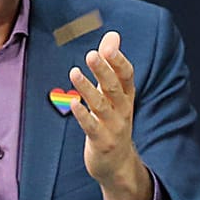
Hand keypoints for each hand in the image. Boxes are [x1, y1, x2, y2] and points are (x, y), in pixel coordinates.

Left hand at [70, 31, 152, 199]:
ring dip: (88, 89)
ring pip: (102, 105)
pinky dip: (83, 116)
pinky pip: (92, 127)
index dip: (119, 62)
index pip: (127, 76)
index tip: (109, 46)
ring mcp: (114, 127)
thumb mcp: (114, 94)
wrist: (118, 164)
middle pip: (115, 88)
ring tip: (74, 73)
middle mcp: (123, 110)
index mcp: (126, 98)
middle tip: (93, 54)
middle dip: (105, 71)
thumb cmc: (112, 122)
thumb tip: (113, 35)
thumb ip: (111, 65)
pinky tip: (72, 104)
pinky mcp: (102, 142)